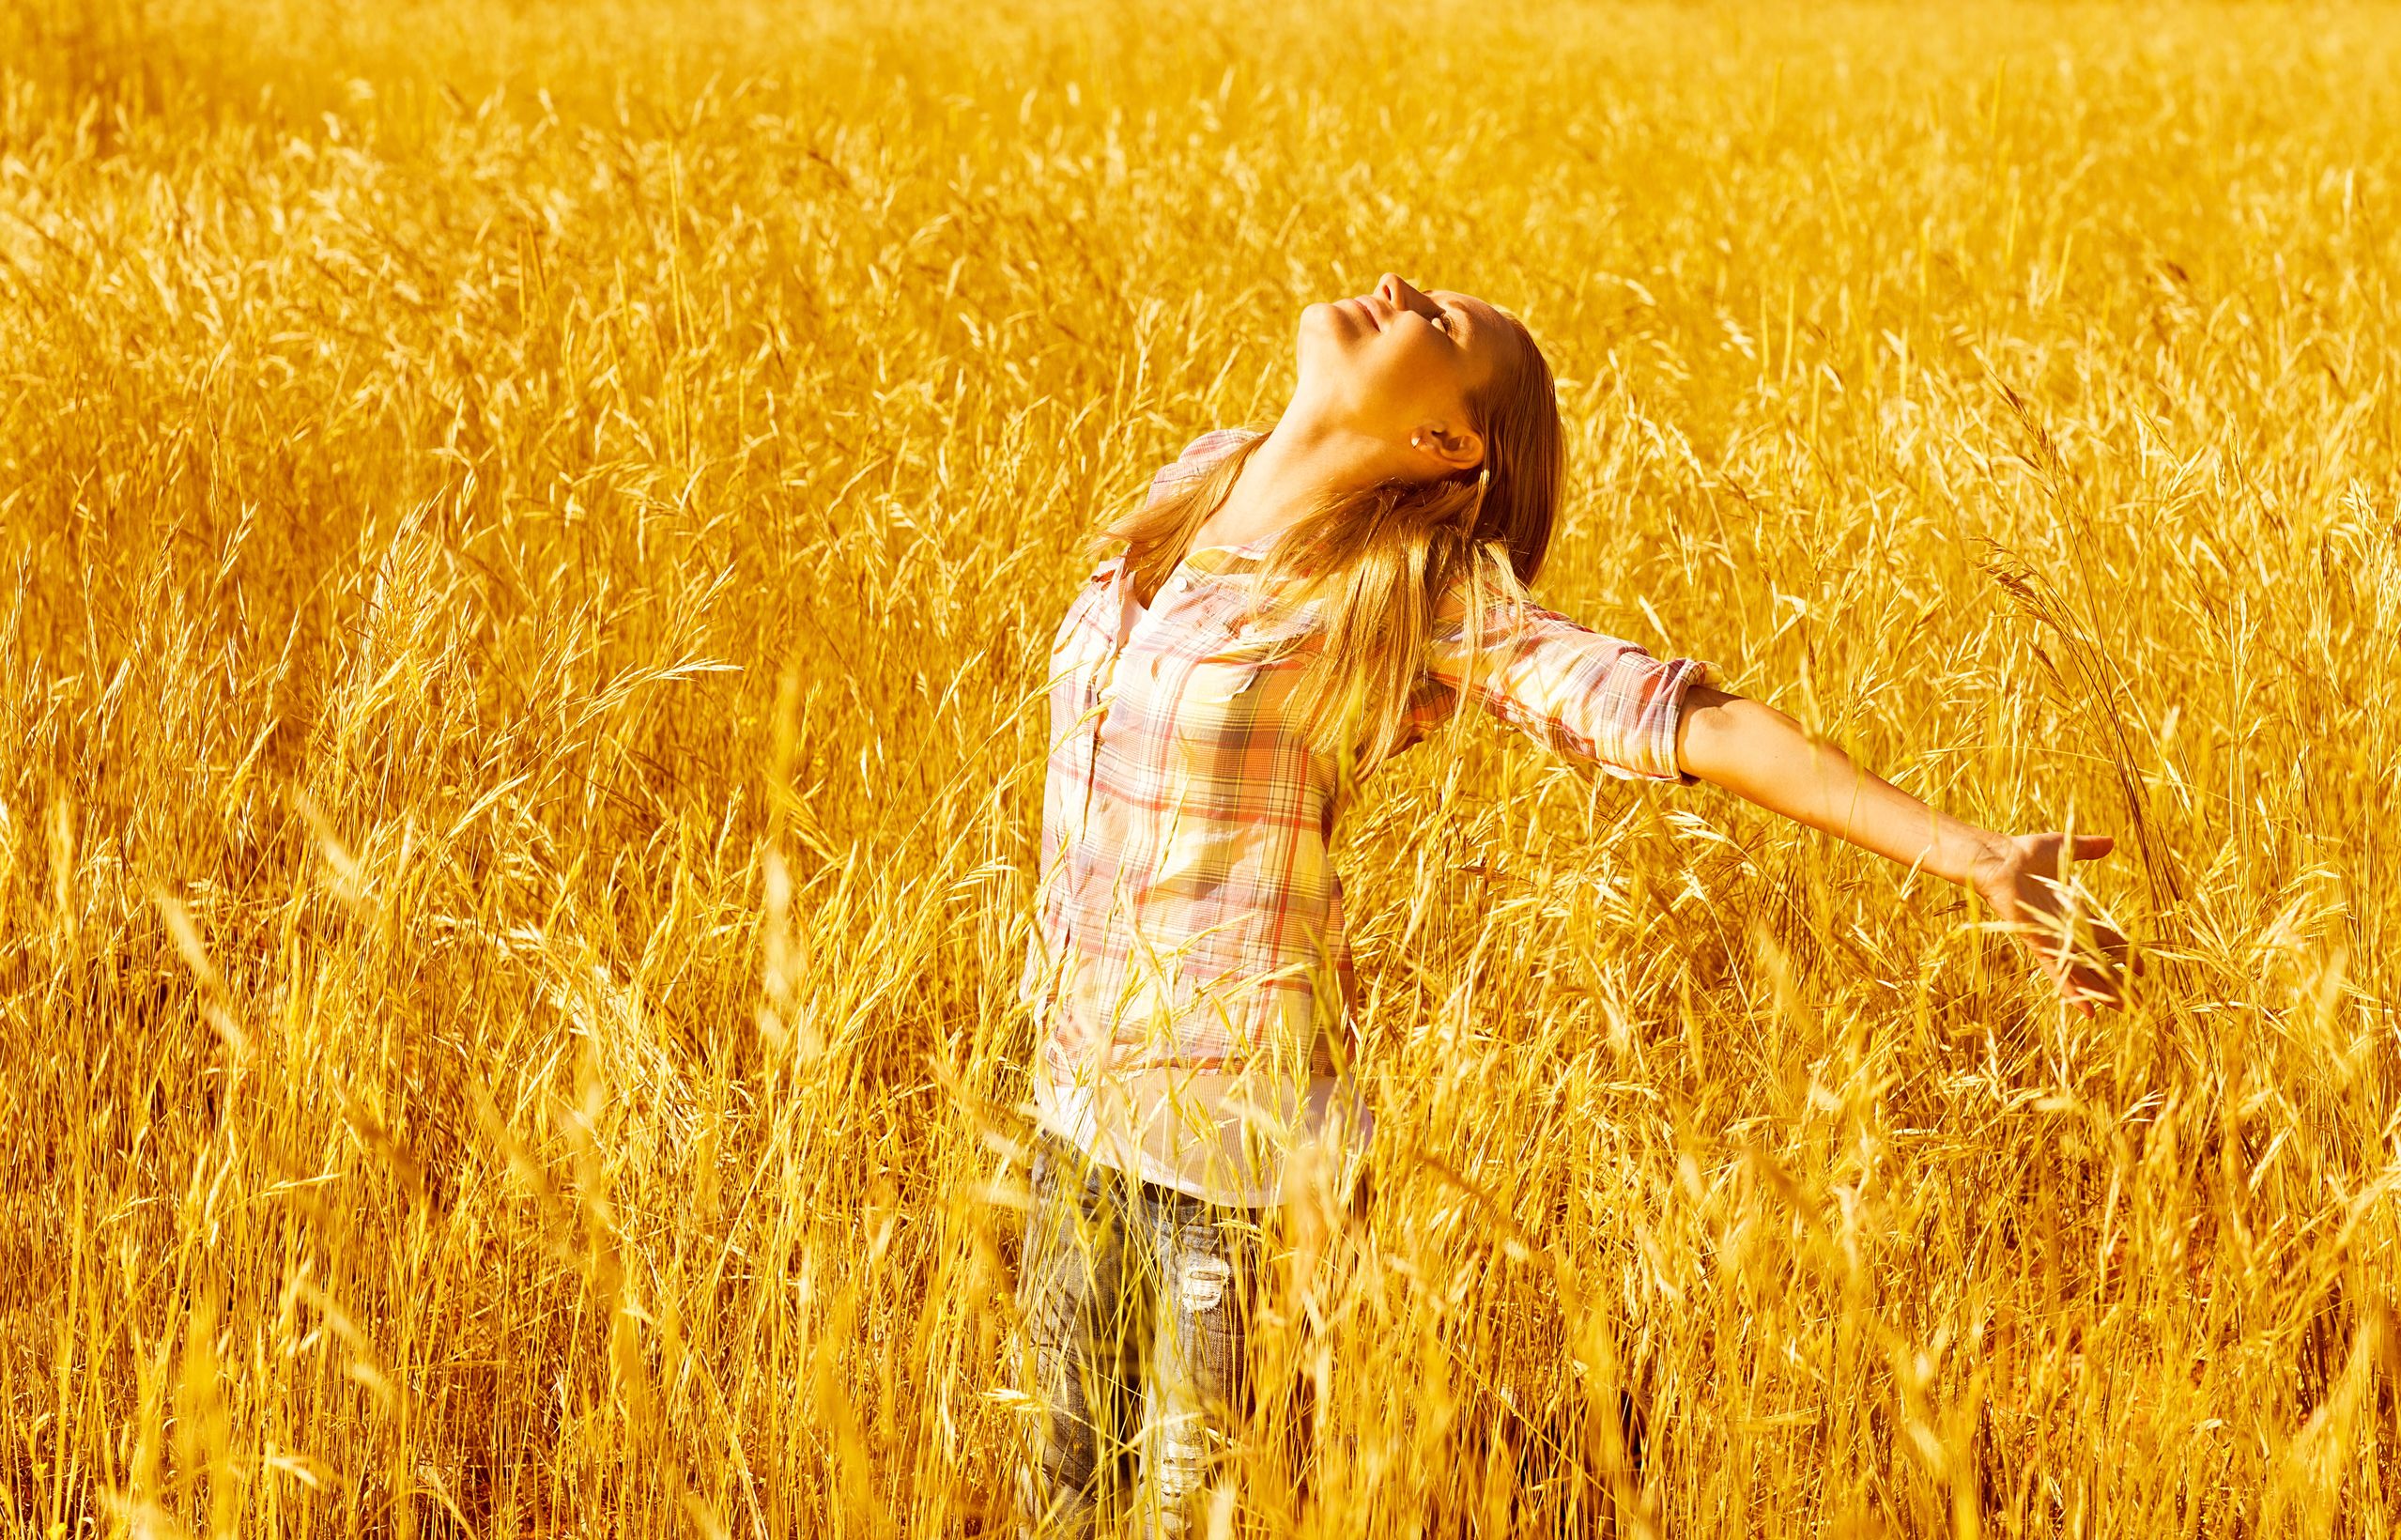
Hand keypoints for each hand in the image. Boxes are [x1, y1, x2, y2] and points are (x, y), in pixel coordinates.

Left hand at [1967, 832, 2129, 1014]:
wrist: (1997, 859)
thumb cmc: (2023, 853)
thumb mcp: (2063, 848)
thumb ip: (2087, 849)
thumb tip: (2110, 841)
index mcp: (2073, 913)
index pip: (2105, 938)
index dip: (2123, 953)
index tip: (2141, 968)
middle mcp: (2064, 930)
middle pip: (2098, 962)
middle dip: (2118, 981)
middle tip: (2139, 1002)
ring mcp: (2051, 939)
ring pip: (2083, 973)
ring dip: (2102, 992)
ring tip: (2123, 1010)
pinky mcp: (2037, 944)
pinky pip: (2057, 972)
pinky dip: (2072, 990)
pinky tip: (2087, 1010)